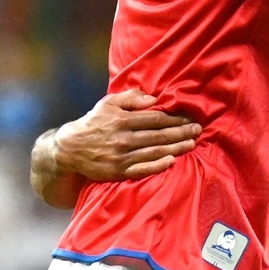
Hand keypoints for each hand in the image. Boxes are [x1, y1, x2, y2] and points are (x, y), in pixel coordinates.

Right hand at [53, 89, 199, 181]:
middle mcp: (123, 138)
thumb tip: (153, 99)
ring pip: (154, 152)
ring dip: (175, 148)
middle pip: (158, 135)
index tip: (189, 118)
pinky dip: (158, 165)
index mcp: (122, 119)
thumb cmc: (93, 122)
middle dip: (180, 132)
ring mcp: (121, 156)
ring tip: (192, 144)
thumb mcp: (107, 103)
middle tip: (198, 130)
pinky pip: (142, 169)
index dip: (174, 118)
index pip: (154, 119)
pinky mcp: (119, 171)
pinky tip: (172, 161)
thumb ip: (130, 98)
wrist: (70, 148)